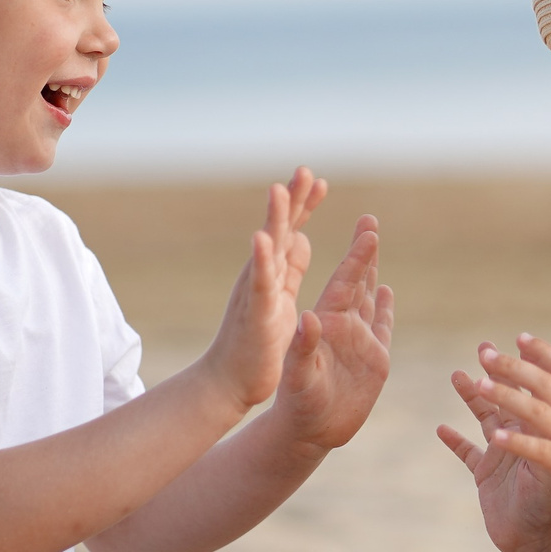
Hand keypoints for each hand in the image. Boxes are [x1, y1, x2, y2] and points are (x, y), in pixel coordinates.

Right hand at [203, 169, 324, 409]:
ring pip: (266, 249)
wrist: (231, 381)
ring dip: (273, 219)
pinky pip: (259, 283)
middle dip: (291, 200)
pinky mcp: (255, 313)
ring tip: (278, 190)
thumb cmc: (258, 341)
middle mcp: (262, 275)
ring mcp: (256, 292)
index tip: (319, 180)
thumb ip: (290, 267)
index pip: (291, 231)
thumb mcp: (281, 297)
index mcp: (274, 272)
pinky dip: (261, 259)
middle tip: (304, 170)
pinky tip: (262, 238)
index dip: (304, 206)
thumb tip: (301, 236)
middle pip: (279, 230)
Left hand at [273, 214, 395, 453]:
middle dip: (364, 251)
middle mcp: (343, 327)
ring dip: (372, 271)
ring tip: (374, 242)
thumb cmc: (298, 405)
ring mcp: (358, 341)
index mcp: (326, 324)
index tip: (367, 230)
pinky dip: (385, 307)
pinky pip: (381, 325)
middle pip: (357, 281)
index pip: (344, 282)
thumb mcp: (299, 374)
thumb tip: (308, 318)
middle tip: (369, 220)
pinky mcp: (373, 360)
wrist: (308, 432)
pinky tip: (387, 290)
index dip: (356, 256)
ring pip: (369, 297)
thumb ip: (304, 347)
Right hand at [437, 345, 550, 551]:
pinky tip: (441, 428)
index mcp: (535, 433)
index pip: (526, 394)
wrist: (538, 541)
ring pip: (484, 418)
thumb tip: (531, 410)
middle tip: (484, 347)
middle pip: (505, 398)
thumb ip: (533, 442)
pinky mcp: (485, 476)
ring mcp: (500, 456)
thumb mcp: (542, 470)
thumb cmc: (546, 506)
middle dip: (495, 372)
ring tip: (458, 375)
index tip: (510, 345)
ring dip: (472, 397)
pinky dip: (454, 441)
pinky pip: (467, 453)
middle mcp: (519, 439)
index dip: (518, 370)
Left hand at [464, 334, 550, 547]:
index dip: (543, 353)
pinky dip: (519, 443)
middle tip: (484, 353)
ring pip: (539, 413)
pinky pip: (542, 453)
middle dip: (513, 366)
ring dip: (508, 397)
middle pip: (546, 385)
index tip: (520, 338)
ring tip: (479, 385)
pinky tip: (496, 438)